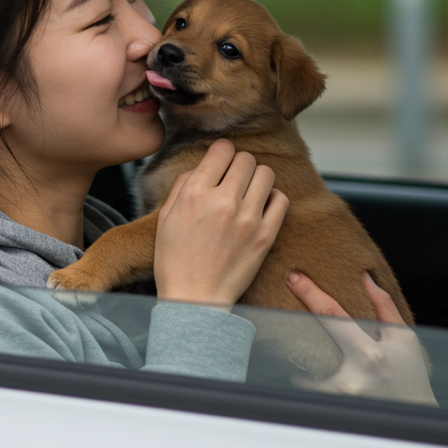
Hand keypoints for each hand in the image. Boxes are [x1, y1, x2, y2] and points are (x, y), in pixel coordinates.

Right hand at [154, 139, 288, 306]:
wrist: (195, 299)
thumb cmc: (175, 261)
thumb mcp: (165, 218)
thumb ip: (183, 185)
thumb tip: (202, 167)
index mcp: (195, 194)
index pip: (222, 149)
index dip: (221, 153)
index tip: (220, 162)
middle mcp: (223, 201)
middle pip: (245, 158)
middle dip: (238, 164)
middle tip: (232, 180)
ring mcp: (248, 218)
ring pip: (266, 173)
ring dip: (256, 178)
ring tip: (248, 192)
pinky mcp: (266, 235)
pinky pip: (281, 199)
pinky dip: (272, 198)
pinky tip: (260, 207)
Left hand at [286, 271, 436, 405]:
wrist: (415, 415)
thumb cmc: (411, 375)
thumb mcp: (403, 338)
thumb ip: (384, 306)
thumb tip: (366, 278)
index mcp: (368, 353)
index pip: (332, 315)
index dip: (309, 293)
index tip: (293, 277)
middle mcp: (351, 375)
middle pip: (307, 343)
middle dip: (292, 328)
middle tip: (284, 318)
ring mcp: (340, 396)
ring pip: (303, 375)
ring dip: (299, 362)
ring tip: (302, 354)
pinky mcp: (335, 408)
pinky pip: (310, 393)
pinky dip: (307, 383)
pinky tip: (308, 375)